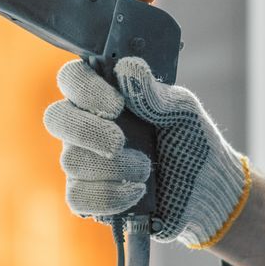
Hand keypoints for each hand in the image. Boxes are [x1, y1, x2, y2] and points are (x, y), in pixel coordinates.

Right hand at [43, 57, 249, 246]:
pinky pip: (78, 197)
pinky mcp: (90, 197)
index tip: (117, 105)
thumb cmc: (192, 142)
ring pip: (71, 161)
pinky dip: (109, 196)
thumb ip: (154, 93)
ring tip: (146, 169)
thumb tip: (127, 68)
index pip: (72, 78)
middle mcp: (88, 125)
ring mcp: (85, 161)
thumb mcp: (183, 112)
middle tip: (119, 142)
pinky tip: (136, 191)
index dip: (85, 89)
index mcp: (107, 95)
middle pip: (56, 118)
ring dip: (114, 168)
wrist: (208, 191)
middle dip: (88, 131)